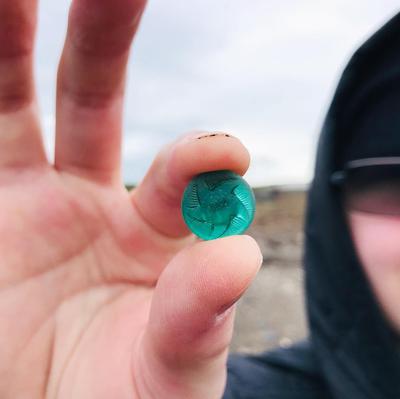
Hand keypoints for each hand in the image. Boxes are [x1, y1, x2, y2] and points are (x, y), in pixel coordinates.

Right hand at [0, 1, 261, 397]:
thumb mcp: (172, 372)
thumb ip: (199, 319)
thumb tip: (238, 256)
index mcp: (158, 235)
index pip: (187, 176)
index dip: (204, 159)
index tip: (226, 155)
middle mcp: (96, 203)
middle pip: (97, 100)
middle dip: (103, 35)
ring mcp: (33, 203)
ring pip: (16, 101)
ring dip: (10, 40)